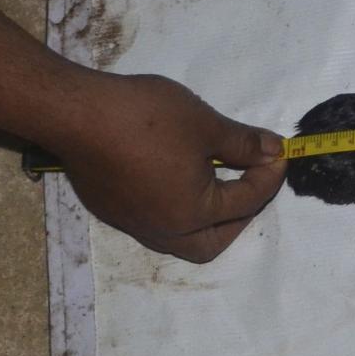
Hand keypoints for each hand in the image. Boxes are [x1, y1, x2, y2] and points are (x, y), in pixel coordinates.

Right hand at [47, 72, 285, 262]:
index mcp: (191, 215)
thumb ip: (244, 144)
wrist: (75, 112)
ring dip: (204, 218)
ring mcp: (131, 223)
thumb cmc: (146, 119)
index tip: (279, 151)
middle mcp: (161, 230)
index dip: (270, 174)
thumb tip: (273, 151)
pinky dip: (176, 207)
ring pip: (179, 238)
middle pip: (211, 243)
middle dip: (239, 217)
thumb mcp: (206, 124)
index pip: (246, 201)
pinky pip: (154, 221)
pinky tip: (178, 177)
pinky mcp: (110, 210)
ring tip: (217, 181)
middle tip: (251, 183)